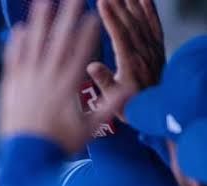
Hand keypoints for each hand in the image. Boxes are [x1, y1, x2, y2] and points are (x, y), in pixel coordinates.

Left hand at [0, 0, 127, 152]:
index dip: (87, 32)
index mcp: (67, 88)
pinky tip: (19, 28)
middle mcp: (46, 79)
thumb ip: (109, 107)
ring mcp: (26, 81)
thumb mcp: (89, 129)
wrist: (25, 157)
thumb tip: (130, 89)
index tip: (93, 14)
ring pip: (33, 45)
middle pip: (58, 41)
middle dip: (66, 16)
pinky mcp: (10, 86)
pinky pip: (13, 60)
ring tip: (43, 1)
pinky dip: (15, 44)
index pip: (80, 53)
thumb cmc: (59, 144)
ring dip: (39, 21)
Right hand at [87, 0, 164, 121]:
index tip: (102, 3)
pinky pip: (155, 26)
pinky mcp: (157, 49)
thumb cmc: (132, 107)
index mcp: (129, 64)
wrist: (156, 112)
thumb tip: (91, 66)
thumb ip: (104, 81)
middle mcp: (143, 54)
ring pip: (142, 22)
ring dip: (132, 4)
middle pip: (130, 23)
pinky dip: (151, 11)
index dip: (111, 18)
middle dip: (118, 5)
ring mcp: (152, 50)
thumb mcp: (112, 100)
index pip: (119, 35)